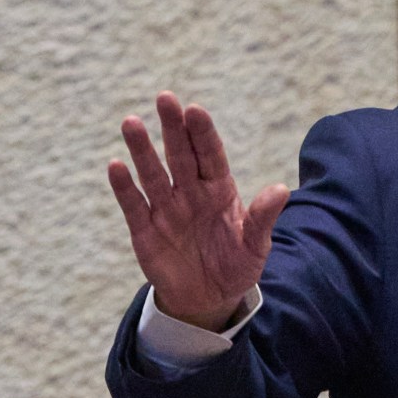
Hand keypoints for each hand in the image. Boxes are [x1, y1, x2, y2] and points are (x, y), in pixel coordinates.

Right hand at [107, 92, 289, 332]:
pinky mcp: (145, 231)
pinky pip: (134, 205)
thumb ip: (262, 219)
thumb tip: (281, 190)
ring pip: (152, 174)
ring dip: (141, 149)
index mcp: (219, 189)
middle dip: (173, 127)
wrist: (208, 299)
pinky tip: (116, 165)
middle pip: (180, 154)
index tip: (195, 109)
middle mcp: (190, 192)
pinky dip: (124, 187)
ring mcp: (166, 209)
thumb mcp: (255, 247)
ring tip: (131, 122)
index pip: (210, 154)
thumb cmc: (235, 265)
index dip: (202, 133)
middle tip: (165, 98)